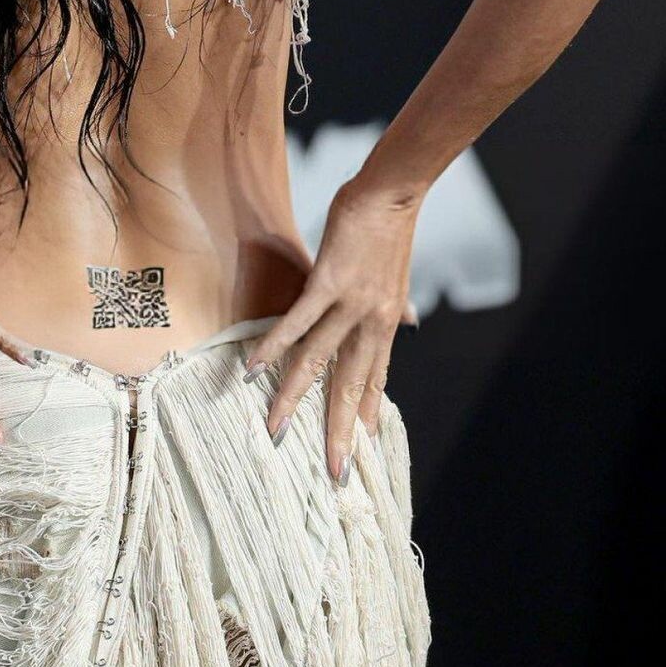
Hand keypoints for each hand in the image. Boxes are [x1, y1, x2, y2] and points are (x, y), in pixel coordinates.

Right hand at [243, 181, 420, 482]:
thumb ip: (397, 306)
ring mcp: (350, 304)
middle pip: (351, 385)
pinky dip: (274, 346)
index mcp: (386, 323)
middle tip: (332, 470)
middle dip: (340, 430)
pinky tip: (254, 366)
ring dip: (294, 397)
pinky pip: (298, 322)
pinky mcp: (329, 282)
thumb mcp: (400, 277)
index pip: (376, 378)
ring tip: (276, 427)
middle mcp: (371, 322)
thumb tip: (410, 322)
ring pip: (319, 362)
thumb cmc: (389, 230)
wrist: (390, 195)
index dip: (369, 414)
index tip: (363, 447)